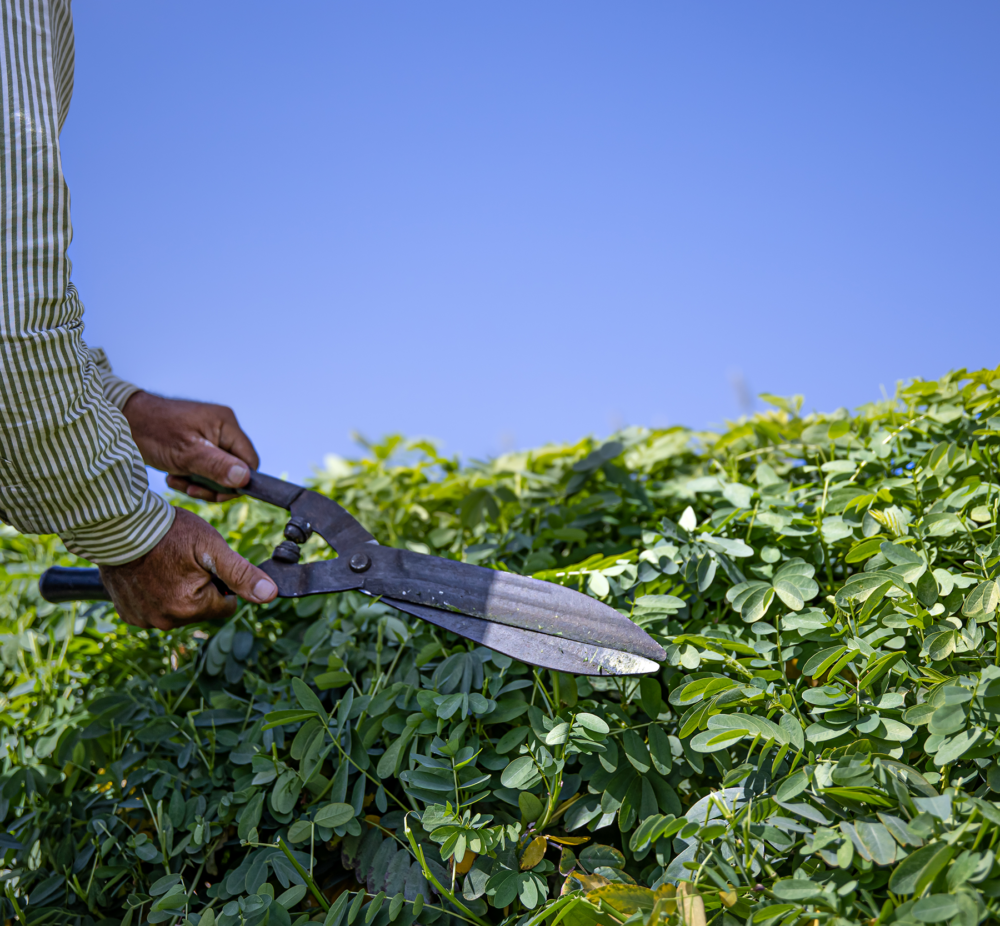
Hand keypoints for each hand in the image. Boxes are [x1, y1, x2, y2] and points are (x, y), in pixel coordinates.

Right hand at [99, 508, 277, 628]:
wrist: (118, 525)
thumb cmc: (168, 532)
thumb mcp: (211, 547)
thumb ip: (242, 574)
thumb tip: (270, 594)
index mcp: (191, 608)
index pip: (227, 605)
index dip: (222, 582)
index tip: (206, 563)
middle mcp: (166, 621)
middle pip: (203, 609)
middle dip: (200, 587)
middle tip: (184, 560)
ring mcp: (144, 619)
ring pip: (179, 609)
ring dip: (178, 590)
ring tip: (165, 563)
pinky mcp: (128, 614)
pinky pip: (155, 608)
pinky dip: (157, 593)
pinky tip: (150, 572)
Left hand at [122, 391, 258, 501]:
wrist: (125, 422)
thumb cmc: (154, 432)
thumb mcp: (186, 454)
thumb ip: (217, 466)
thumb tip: (245, 479)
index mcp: (227, 424)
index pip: (250, 460)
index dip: (238, 481)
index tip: (215, 492)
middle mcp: (223, 428)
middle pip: (235, 468)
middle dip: (214, 484)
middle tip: (191, 488)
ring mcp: (211, 437)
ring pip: (219, 472)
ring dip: (200, 483)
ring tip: (177, 480)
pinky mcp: (198, 445)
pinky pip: (206, 468)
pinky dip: (192, 477)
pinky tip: (174, 476)